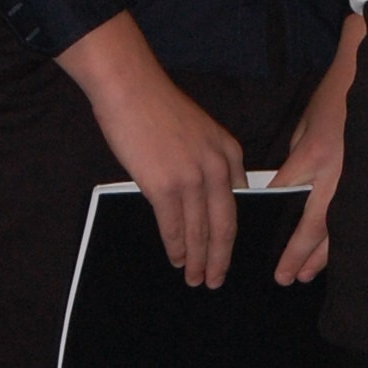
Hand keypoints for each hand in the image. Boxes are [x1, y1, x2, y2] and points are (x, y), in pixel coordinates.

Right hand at [56, 11, 243, 286]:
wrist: (130, 87)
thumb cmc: (156, 107)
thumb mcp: (199, 132)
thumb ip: (207, 162)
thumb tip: (201, 198)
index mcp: (229, 153)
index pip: (238, 204)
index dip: (232, 234)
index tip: (227, 252)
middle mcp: (217, 168)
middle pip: (225, 225)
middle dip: (220, 258)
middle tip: (215, 280)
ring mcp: (192, 179)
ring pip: (200, 232)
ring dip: (197, 259)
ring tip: (194, 279)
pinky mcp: (165, 185)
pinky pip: (173, 227)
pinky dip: (175, 247)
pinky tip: (174, 259)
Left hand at [271, 14, 364, 284]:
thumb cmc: (338, 98)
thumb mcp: (307, 125)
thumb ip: (297, 159)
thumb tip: (289, 185)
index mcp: (314, 156)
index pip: (286, 195)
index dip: (273, 215)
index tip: (260, 233)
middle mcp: (337, 176)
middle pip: (314, 226)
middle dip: (298, 255)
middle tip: (284, 278)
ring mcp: (358, 182)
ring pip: (338, 230)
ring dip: (321, 256)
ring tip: (305, 275)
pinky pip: (355, 219)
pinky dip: (343, 240)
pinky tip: (335, 255)